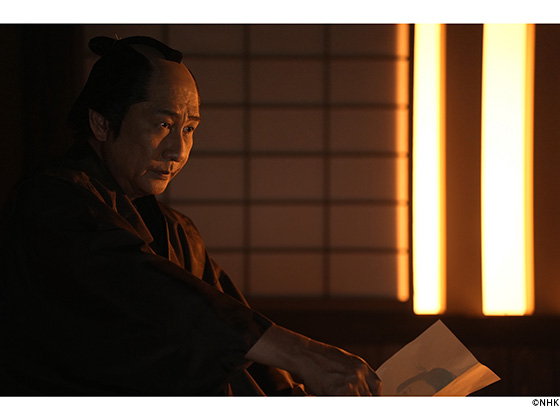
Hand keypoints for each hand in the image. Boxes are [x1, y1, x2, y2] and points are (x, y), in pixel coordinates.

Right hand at [245, 325, 381, 395]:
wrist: (304, 354)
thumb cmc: (319, 358)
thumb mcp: (343, 361)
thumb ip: (354, 374)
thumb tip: (361, 389)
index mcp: (361, 366)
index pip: (376, 387)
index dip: (373, 396)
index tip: (369, 399)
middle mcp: (359, 374)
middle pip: (369, 396)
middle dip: (361, 399)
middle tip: (350, 396)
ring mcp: (351, 383)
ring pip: (360, 400)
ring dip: (351, 399)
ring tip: (338, 393)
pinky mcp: (340, 391)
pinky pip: (348, 402)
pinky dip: (342, 401)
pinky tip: (332, 395)